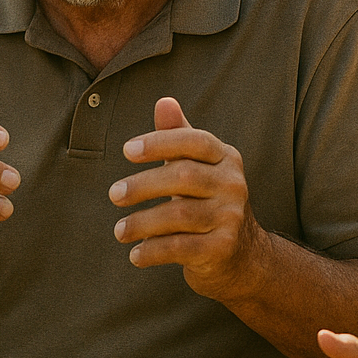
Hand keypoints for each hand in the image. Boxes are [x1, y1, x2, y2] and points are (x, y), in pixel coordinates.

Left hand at [109, 97, 260, 298]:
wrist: (242, 255)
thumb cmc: (207, 201)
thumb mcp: (195, 167)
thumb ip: (178, 136)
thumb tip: (164, 101)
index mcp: (226, 158)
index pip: (194, 141)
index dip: (160, 142)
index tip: (126, 150)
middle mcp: (233, 185)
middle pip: (183, 177)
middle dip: (143, 184)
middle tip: (114, 194)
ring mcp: (231, 218)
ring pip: (179, 215)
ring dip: (141, 223)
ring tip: (119, 230)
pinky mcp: (223, 249)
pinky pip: (180, 247)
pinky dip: (153, 251)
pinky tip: (135, 254)